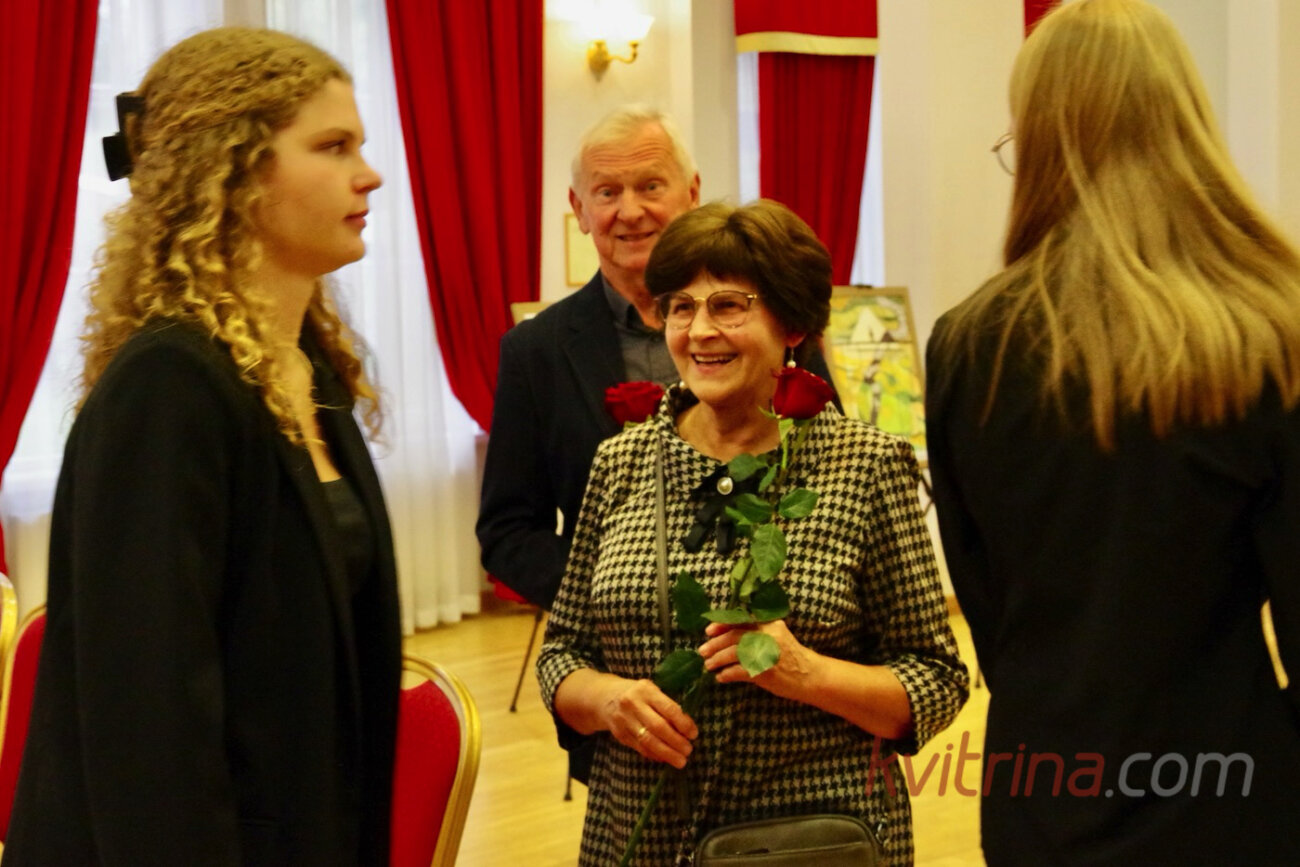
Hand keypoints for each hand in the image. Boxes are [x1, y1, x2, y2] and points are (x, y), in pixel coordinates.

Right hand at [602, 677, 698, 768]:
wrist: (604, 697)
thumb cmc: (636, 693)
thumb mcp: (651, 690)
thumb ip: (667, 704)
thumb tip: (687, 726)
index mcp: (645, 690)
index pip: (668, 709)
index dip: (683, 724)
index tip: (694, 734)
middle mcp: (633, 704)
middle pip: (658, 727)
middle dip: (676, 742)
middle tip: (689, 751)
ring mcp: (624, 720)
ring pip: (648, 741)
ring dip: (667, 753)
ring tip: (680, 761)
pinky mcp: (620, 735)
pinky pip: (640, 748)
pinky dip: (654, 755)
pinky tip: (665, 758)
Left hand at [698, 619, 817, 702]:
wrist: (810, 675)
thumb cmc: (790, 656)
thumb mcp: (776, 637)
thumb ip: (756, 633)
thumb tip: (725, 636)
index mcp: (769, 625)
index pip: (740, 620)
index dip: (722, 625)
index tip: (708, 631)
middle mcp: (767, 636)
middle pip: (734, 637)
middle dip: (715, 644)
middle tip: (702, 651)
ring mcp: (766, 654)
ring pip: (734, 654)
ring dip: (718, 660)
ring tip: (709, 665)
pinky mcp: (765, 671)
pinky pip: (739, 671)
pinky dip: (727, 674)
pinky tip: (721, 677)